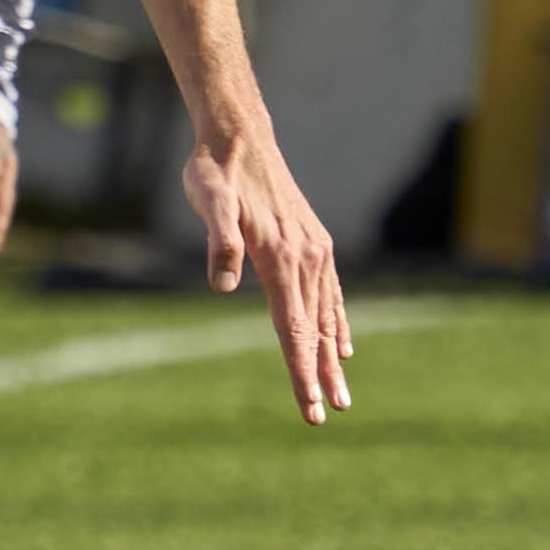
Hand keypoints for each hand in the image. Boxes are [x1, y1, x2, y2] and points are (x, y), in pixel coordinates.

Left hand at [182, 118, 350, 424]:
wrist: (241, 136)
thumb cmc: (217, 171)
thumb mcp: (208, 201)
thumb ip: (219, 241)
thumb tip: (223, 284)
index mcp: (282, 259)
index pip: (293, 330)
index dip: (301, 373)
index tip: (311, 408)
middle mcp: (307, 259)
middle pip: (315, 330)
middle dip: (323, 375)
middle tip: (333, 412)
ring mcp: (315, 251)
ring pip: (327, 316)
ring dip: (333, 357)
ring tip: (342, 392)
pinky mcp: (314, 243)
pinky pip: (330, 294)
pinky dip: (337, 322)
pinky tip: (341, 344)